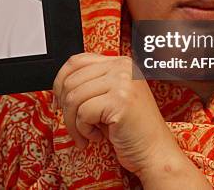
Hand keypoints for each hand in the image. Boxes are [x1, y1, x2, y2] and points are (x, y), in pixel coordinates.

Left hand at [53, 54, 210, 188]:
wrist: (155, 152)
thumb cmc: (131, 129)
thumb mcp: (109, 98)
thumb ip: (90, 84)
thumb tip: (58, 88)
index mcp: (120, 63)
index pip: (76, 61)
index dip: (60, 82)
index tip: (59, 102)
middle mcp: (123, 67)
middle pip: (71, 80)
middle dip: (65, 109)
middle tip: (74, 126)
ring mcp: (123, 82)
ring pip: (74, 97)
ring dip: (73, 123)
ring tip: (85, 134)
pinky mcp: (121, 100)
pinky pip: (83, 112)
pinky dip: (84, 130)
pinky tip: (98, 136)